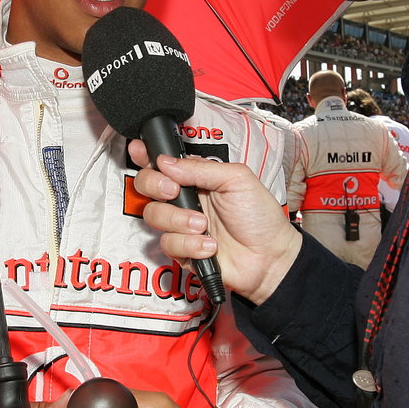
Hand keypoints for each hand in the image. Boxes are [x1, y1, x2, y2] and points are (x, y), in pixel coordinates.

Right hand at [130, 140, 301, 304]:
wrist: (270, 256)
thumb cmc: (259, 215)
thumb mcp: (236, 179)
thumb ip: (201, 169)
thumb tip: (166, 162)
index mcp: (195, 177)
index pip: (162, 163)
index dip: (145, 156)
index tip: (138, 151)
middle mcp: (184, 199)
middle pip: (146, 186)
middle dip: (155, 185)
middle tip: (173, 191)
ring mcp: (180, 225)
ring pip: (154, 216)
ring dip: (179, 220)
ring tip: (205, 225)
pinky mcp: (181, 251)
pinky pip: (168, 244)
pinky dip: (190, 245)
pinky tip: (210, 246)